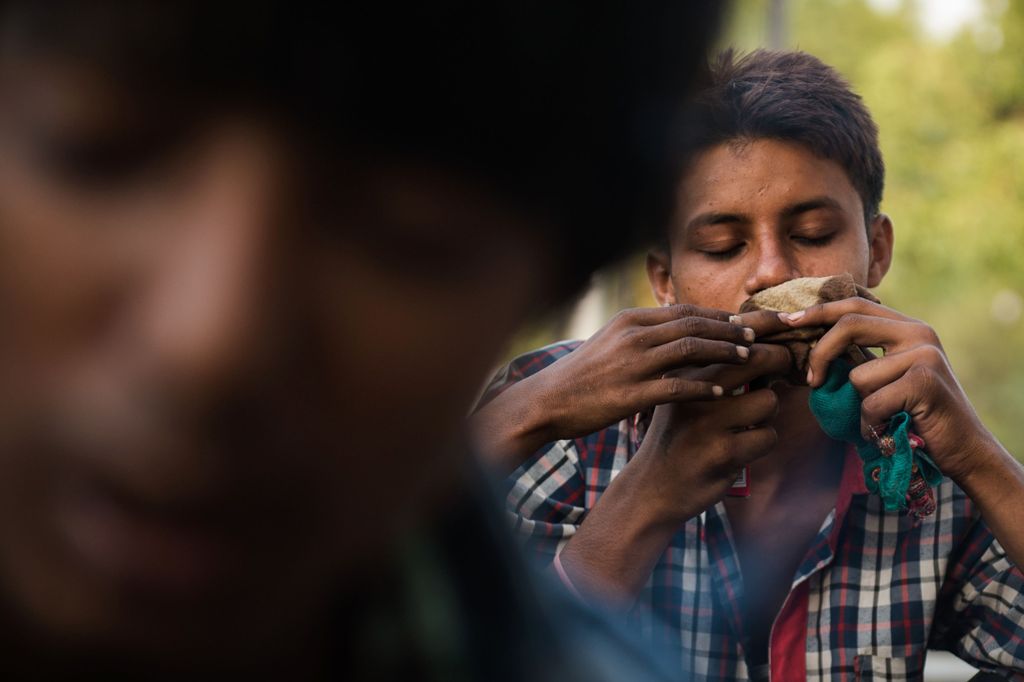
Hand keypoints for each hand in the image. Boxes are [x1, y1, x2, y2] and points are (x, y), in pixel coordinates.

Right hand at [631, 343, 791, 523]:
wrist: (651, 487)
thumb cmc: (677, 436)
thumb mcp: (683, 396)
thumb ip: (715, 372)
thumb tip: (765, 345)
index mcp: (684, 371)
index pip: (733, 338)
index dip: (765, 334)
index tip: (776, 342)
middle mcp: (693, 391)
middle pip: (757, 357)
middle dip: (779, 362)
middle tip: (783, 371)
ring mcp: (708, 422)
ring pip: (769, 401)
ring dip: (767, 414)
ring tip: (749, 424)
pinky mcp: (723, 452)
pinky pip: (768, 436)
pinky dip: (762, 442)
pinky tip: (742, 448)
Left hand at [779, 297, 994, 483]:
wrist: (964, 449)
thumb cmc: (915, 416)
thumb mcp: (886, 378)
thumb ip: (860, 357)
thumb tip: (810, 350)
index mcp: (908, 327)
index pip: (855, 306)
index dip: (819, 312)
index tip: (789, 321)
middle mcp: (919, 333)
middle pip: (849, 325)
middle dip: (820, 353)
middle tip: (811, 381)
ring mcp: (925, 355)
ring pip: (857, 375)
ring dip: (860, 406)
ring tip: (885, 418)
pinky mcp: (925, 381)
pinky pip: (871, 402)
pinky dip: (872, 423)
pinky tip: (892, 428)